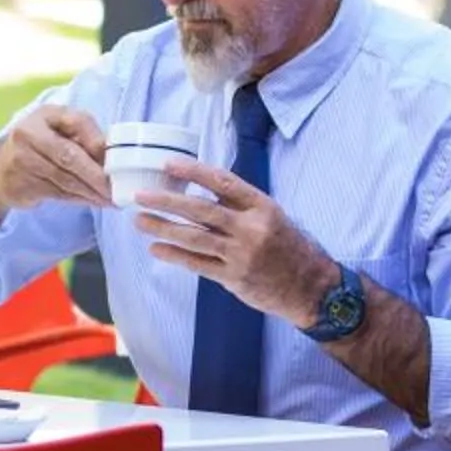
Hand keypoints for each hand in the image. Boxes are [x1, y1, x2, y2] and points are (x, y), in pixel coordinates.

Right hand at [0, 106, 110, 209]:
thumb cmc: (39, 147)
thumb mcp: (58, 131)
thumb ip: (83, 137)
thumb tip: (113, 156)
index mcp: (45, 114)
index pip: (77, 121)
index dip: (97, 141)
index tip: (115, 160)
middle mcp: (29, 133)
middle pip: (69, 155)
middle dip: (96, 175)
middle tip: (115, 189)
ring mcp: (22, 159)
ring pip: (65, 178)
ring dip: (91, 192)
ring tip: (110, 200)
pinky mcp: (22, 183)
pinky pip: (57, 193)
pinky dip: (79, 199)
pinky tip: (94, 202)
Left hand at [138, 159, 338, 322]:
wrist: (310, 286)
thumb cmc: (288, 246)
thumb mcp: (271, 216)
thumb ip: (239, 206)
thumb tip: (200, 192)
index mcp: (261, 206)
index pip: (223, 182)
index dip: (194, 171)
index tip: (168, 164)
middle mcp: (250, 228)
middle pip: (201, 210)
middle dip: (167, 201)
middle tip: (140, 195)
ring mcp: (241, 254)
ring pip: (194, 238)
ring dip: (163, 228)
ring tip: (140, 221)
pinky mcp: (234, 277)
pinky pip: (198, 264)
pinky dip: (175, 256)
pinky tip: (156, 249)